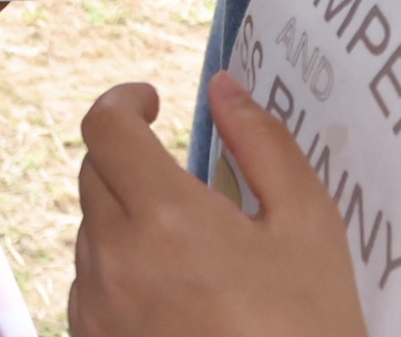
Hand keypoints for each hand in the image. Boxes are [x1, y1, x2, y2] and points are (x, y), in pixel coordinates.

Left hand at [69, 79, 363, 336]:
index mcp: (164, 217)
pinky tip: (176, 301)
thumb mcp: (310, 229)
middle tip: (184, 184)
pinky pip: (90, 288)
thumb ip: (265, 145)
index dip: (123, 101)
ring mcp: (96, 311)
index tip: (152, 102)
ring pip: (91, 234)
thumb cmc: (308, 330)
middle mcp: (113, 260)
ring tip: (192, 257)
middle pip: (93, 175)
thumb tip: (224, 88)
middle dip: (130, 162)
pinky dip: (120, 275)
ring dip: (126, 222)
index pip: (105, 127)